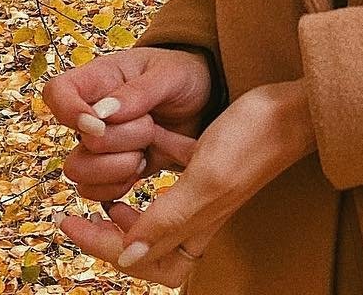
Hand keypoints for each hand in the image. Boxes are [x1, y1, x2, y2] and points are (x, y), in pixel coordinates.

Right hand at [43, 47, 212, 204]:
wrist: (202, 103)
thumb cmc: (182, 76)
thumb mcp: (169, 74)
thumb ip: (139, 92)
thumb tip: (102, 113)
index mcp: (98, 80)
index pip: (56, 92)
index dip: (68, 112)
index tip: (99, 124)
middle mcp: (90, 114)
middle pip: (77, 143)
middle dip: (119, 141)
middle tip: (150, 126)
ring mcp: (97, 146)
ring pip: (80, 173)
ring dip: (119, 167)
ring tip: (146, 150)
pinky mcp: (109, 171)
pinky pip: (94, 193)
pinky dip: (120, 186)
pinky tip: (143, 166)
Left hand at [56, 78, 315, 287]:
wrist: (292, 107)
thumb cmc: (253, 138)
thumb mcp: (206, 176)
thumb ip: (168, 217)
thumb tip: (127, 256)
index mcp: (198, 227)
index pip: (137, 256)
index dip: (99, 245)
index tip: (70, 222)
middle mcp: (198, 217)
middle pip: (143, 248)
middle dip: (106, 237)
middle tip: (77, 216)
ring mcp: (203, 191)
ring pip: (154, 218)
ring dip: (125, 212)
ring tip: (105, 194)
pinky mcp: (207, 166)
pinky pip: (169, 182)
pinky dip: (148, 174)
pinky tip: (137, 152)